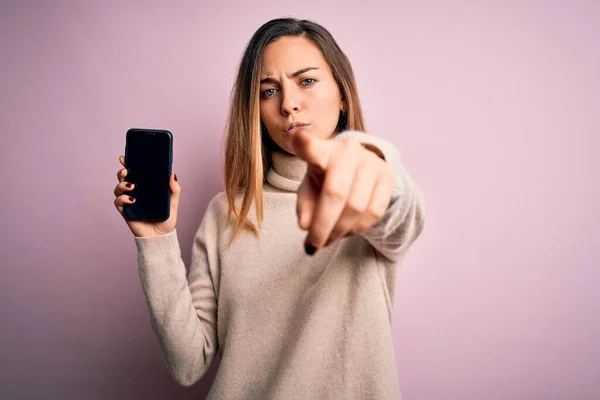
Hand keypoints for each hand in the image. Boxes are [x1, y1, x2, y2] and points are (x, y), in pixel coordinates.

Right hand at [113, 155, 180, 237]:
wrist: (161, 236)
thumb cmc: (167, 219)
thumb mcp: (173, 202)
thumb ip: (174, 189)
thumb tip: (172, 174)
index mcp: (145, 187)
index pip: (135, 173)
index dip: (127, 164)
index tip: (124, 157)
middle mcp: (135, 192)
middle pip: (123, 178)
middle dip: (122, 172)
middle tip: (127, 172)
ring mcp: (129, 202)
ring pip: (118, 188)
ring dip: (122, 185)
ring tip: (132, 186)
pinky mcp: (125, 212)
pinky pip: (118, 202)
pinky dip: (123, 199)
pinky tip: (132, 200)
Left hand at [292, 131, 394, 254]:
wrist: (361, 166)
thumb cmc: (327, 177)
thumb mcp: (310, 186)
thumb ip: (305, 204)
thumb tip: (305, 225)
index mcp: (323, 149)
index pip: (312, 147)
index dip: (305, 144)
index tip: (298, 138)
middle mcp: (349, 151)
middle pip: (336, 192)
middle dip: (323, 226)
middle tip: (312, 247)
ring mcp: (371, 163)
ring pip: (357, 206)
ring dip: (339, 231)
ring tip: (327, 240)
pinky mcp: (388, 177)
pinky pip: (374, 212)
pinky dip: (357, 228)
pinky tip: (346, 231)